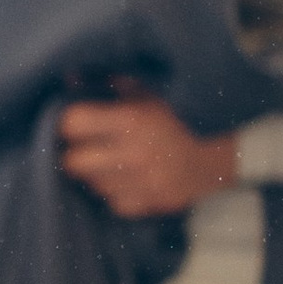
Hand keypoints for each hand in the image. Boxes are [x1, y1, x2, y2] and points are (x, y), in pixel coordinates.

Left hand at [59, 94, 239, 220]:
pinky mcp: (145, 205)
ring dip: (95, 173)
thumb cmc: (176, 121)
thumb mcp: (150, 96)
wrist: (214, 159)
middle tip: (86, 146)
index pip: (73, 124)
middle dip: (75, 153)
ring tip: (111, 161)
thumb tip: (70, 78)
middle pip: (72, 161)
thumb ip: (112, 86)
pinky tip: (127, 178)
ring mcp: (139, 183)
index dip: (68, 122)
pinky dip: (114, 191)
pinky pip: (110, 201)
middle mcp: (132, 154)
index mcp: (131, 121)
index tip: (74, 122)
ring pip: (90, 183)